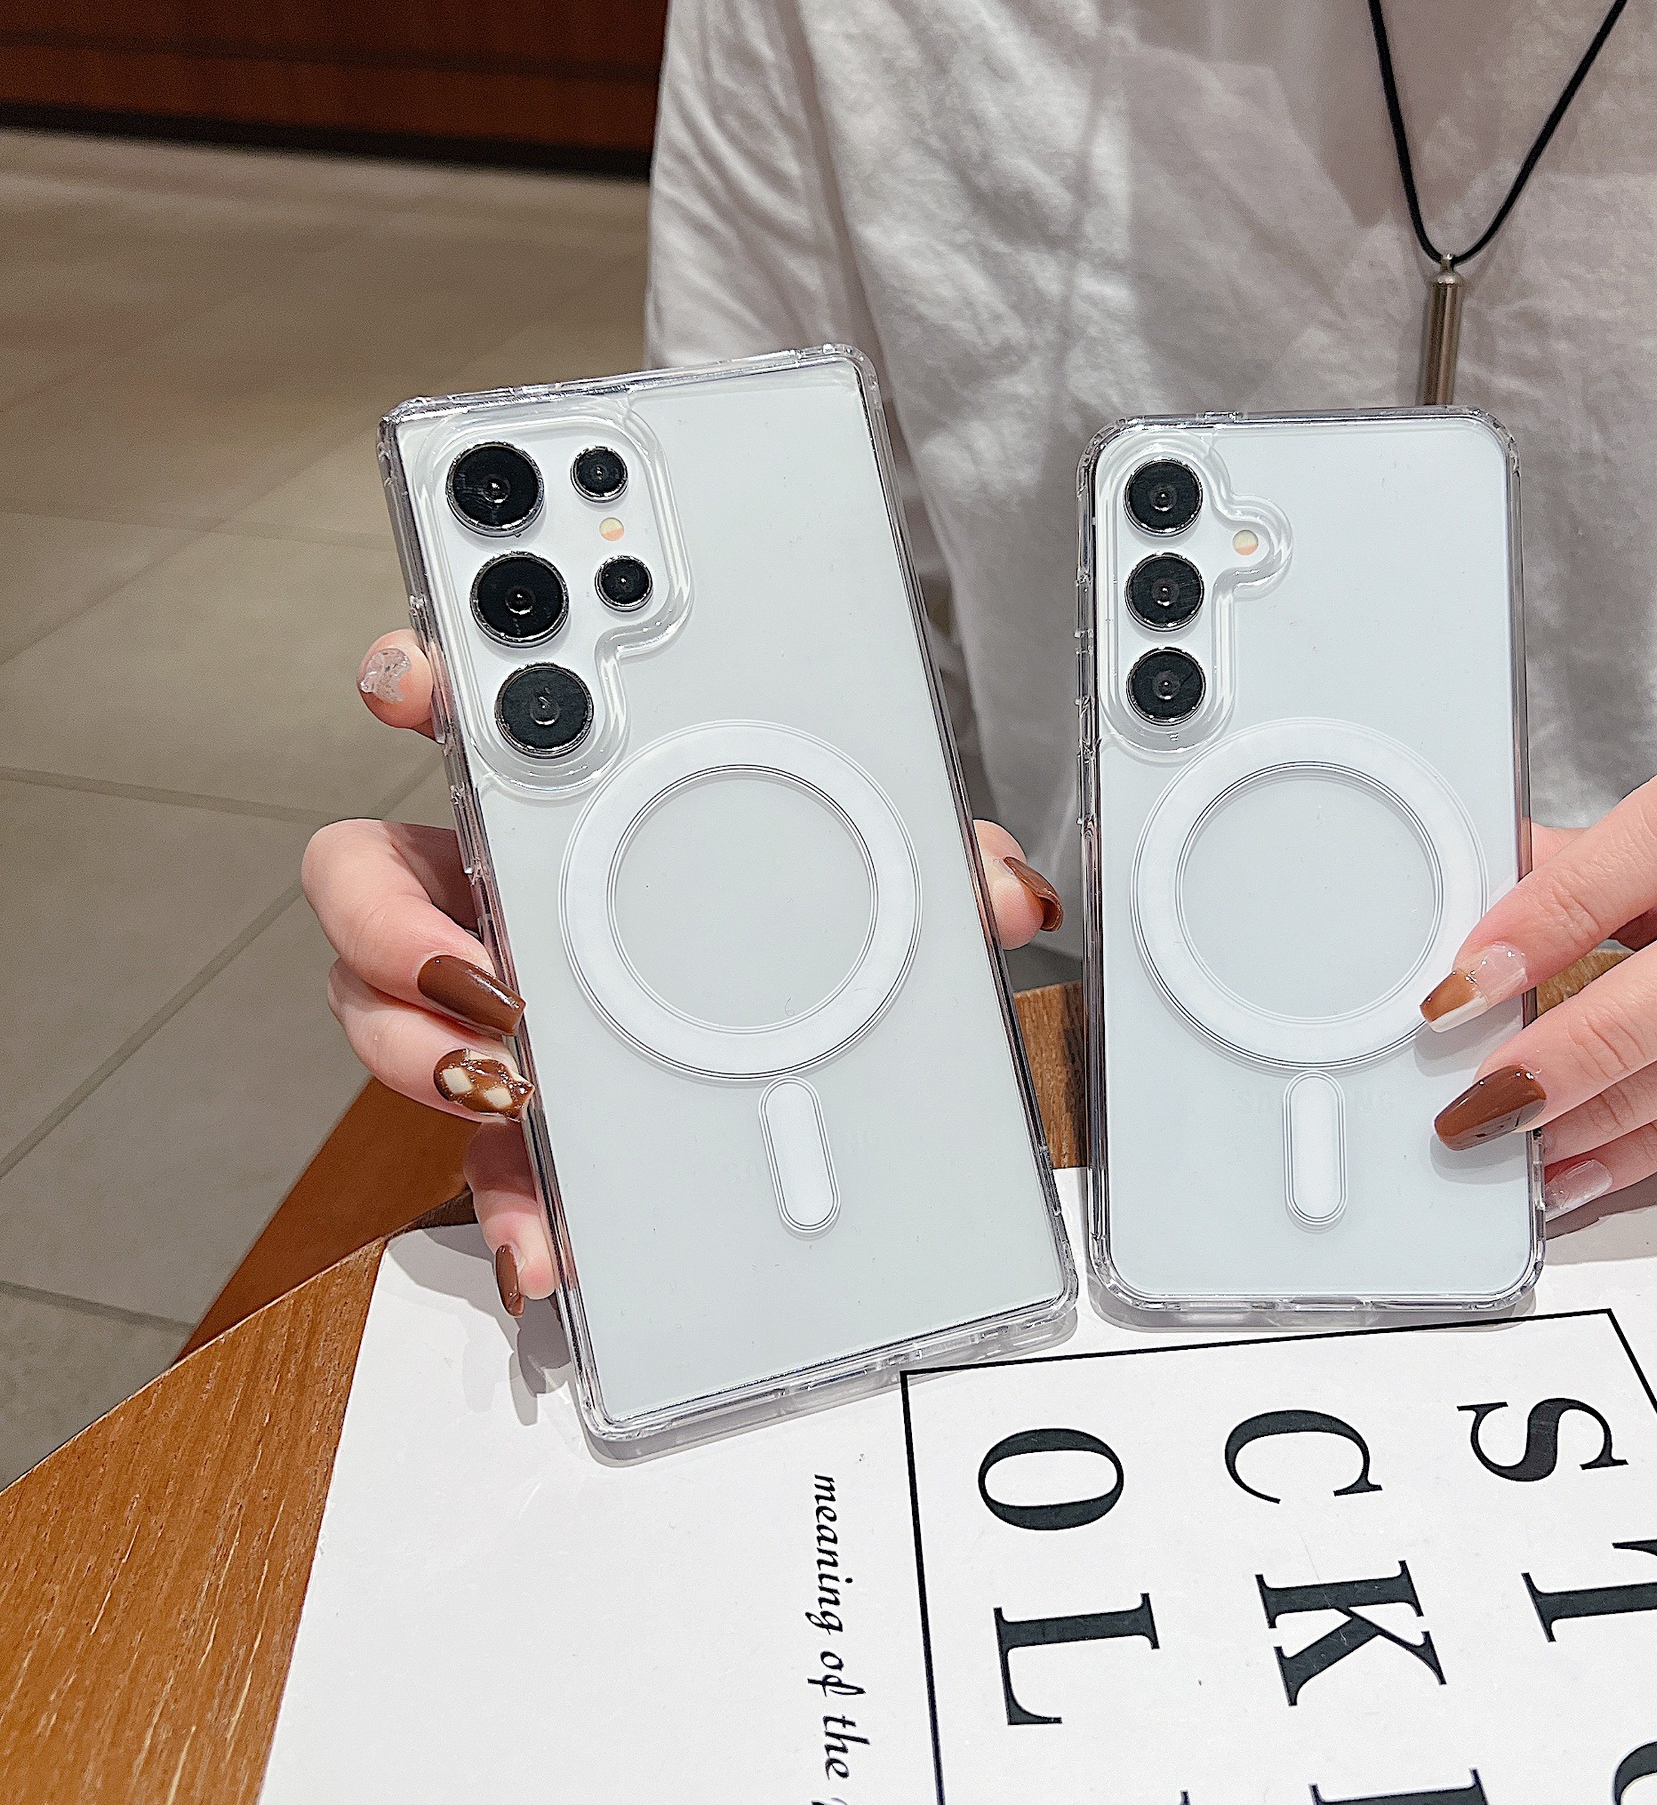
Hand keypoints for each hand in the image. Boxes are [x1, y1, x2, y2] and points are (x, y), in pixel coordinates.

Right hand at [304, 631, 1063, 1313]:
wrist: (799, 1098)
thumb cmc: (801, 938)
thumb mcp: (877, 891)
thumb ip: (938, 869)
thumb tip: (1015, 895)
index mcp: (575, 816)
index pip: (471, 721)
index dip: (420, 683)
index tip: (415, 685)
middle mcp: (507, 903)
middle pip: (366, 881)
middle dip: (390, 918)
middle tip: (476, 962)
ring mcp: (501, 1015)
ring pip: (384, 1022)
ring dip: (426, 1057)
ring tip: (510, 1087)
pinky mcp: (525, 1130)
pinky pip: (482, 1167)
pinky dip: (511, 1207)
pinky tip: (552, 1247)